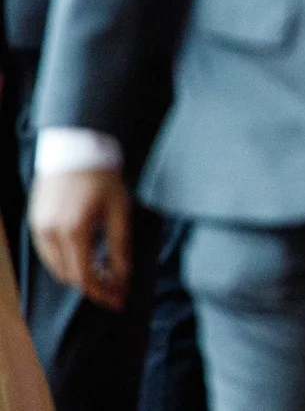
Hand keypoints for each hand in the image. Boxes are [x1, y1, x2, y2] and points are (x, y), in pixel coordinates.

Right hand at [30, 169, 130, 310]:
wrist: (77, 150)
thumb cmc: (103, 177)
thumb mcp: (120, 211)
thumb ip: (120, 246)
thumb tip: (123, 275)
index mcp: (75, 230)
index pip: (85, 276)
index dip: (103, 292)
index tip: (119, 300)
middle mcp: (51, 233)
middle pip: (69, 276)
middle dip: (93, 288)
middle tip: (115, 291)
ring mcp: (39, 229)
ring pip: (57, 268)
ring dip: (78, 277)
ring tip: (103, 277)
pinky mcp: (35, 223)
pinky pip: (48, 254)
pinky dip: (65, 263)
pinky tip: (84, 260)